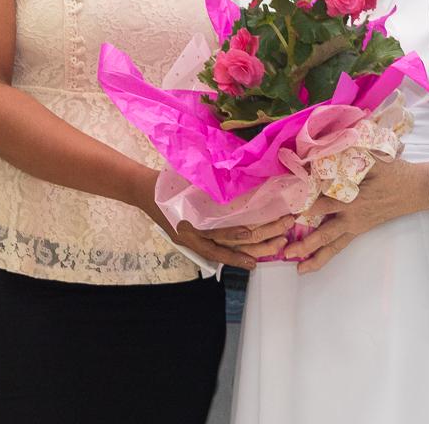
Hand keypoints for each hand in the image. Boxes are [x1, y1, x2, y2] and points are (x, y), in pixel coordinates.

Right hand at [132, 169, 291, 269]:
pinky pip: (221, 251)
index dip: (232, 234)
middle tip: (283, 232)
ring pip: (228, 251)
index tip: (250, 232)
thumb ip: (206, 181)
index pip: (214, 232)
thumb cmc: (166, 182)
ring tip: (278, 246)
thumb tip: (234, 172)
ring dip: (254, 249)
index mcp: (187, 222)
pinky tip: (255, 257)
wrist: (144, 191)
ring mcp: (195, 241)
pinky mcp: (197, 241)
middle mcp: (193, 236)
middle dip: (258, 240)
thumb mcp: (185, 177)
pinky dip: (238, 255)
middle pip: (229, 244)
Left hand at [282, 159, 428, 273]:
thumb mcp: (374, 160)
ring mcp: (355, 226)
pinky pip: (339, 246)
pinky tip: (312, 265)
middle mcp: (351, 216)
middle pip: (324, 233)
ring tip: (297, 268)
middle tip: (285, 251)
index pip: (323, 204)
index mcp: (353, 199)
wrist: (413, 190)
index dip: (304, 206)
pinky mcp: (358, 230)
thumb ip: (352, 155)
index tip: (286, 210)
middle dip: (305, 243)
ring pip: (331, 245)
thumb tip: (330, 148)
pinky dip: (325, 256)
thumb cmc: (394, 173)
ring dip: (313, 256)